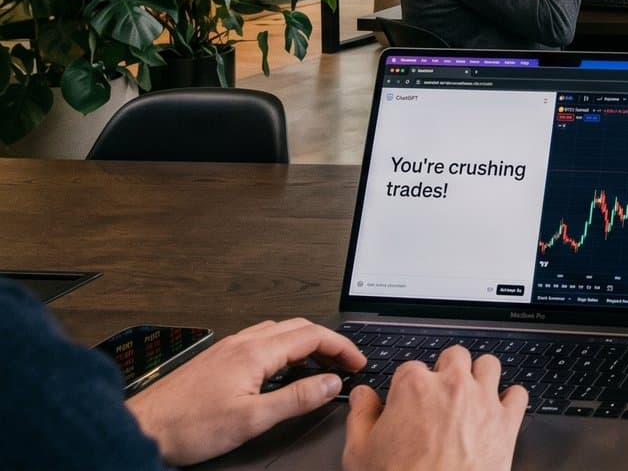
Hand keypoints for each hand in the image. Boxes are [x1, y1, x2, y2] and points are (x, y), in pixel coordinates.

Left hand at [126, 318, 365, 466]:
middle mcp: (242, 343)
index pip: (312, 336)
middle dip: (328, 343)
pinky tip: (282, 371)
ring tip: (319, 368)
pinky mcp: (218, 359)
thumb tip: (330, 383)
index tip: (358, 362)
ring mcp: (228, 348)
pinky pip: (261, 342)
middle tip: (346, 364)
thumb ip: (296, 399)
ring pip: (279, 333)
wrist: (141, 427)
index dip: (342, 347)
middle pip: (298, 328)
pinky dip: (284, 350)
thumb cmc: (186, 426)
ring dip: (306, 345)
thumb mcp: (251, 420)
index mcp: (254, 353)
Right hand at [343, 345, 524, 470]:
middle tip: (440, 394)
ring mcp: (483, 401)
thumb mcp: (359, 452)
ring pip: (489, 365)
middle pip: (454, 356)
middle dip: (447, 370)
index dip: (408, 386)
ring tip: (471, 394)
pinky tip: (499, 411)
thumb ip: (360, 415)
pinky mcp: (507, 422)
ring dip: (480, 376)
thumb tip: (363, 396)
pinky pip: (519, 394)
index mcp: (414, 387)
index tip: (407, 401)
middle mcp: (452, 386)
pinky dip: (510, 400)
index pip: (411, 367)